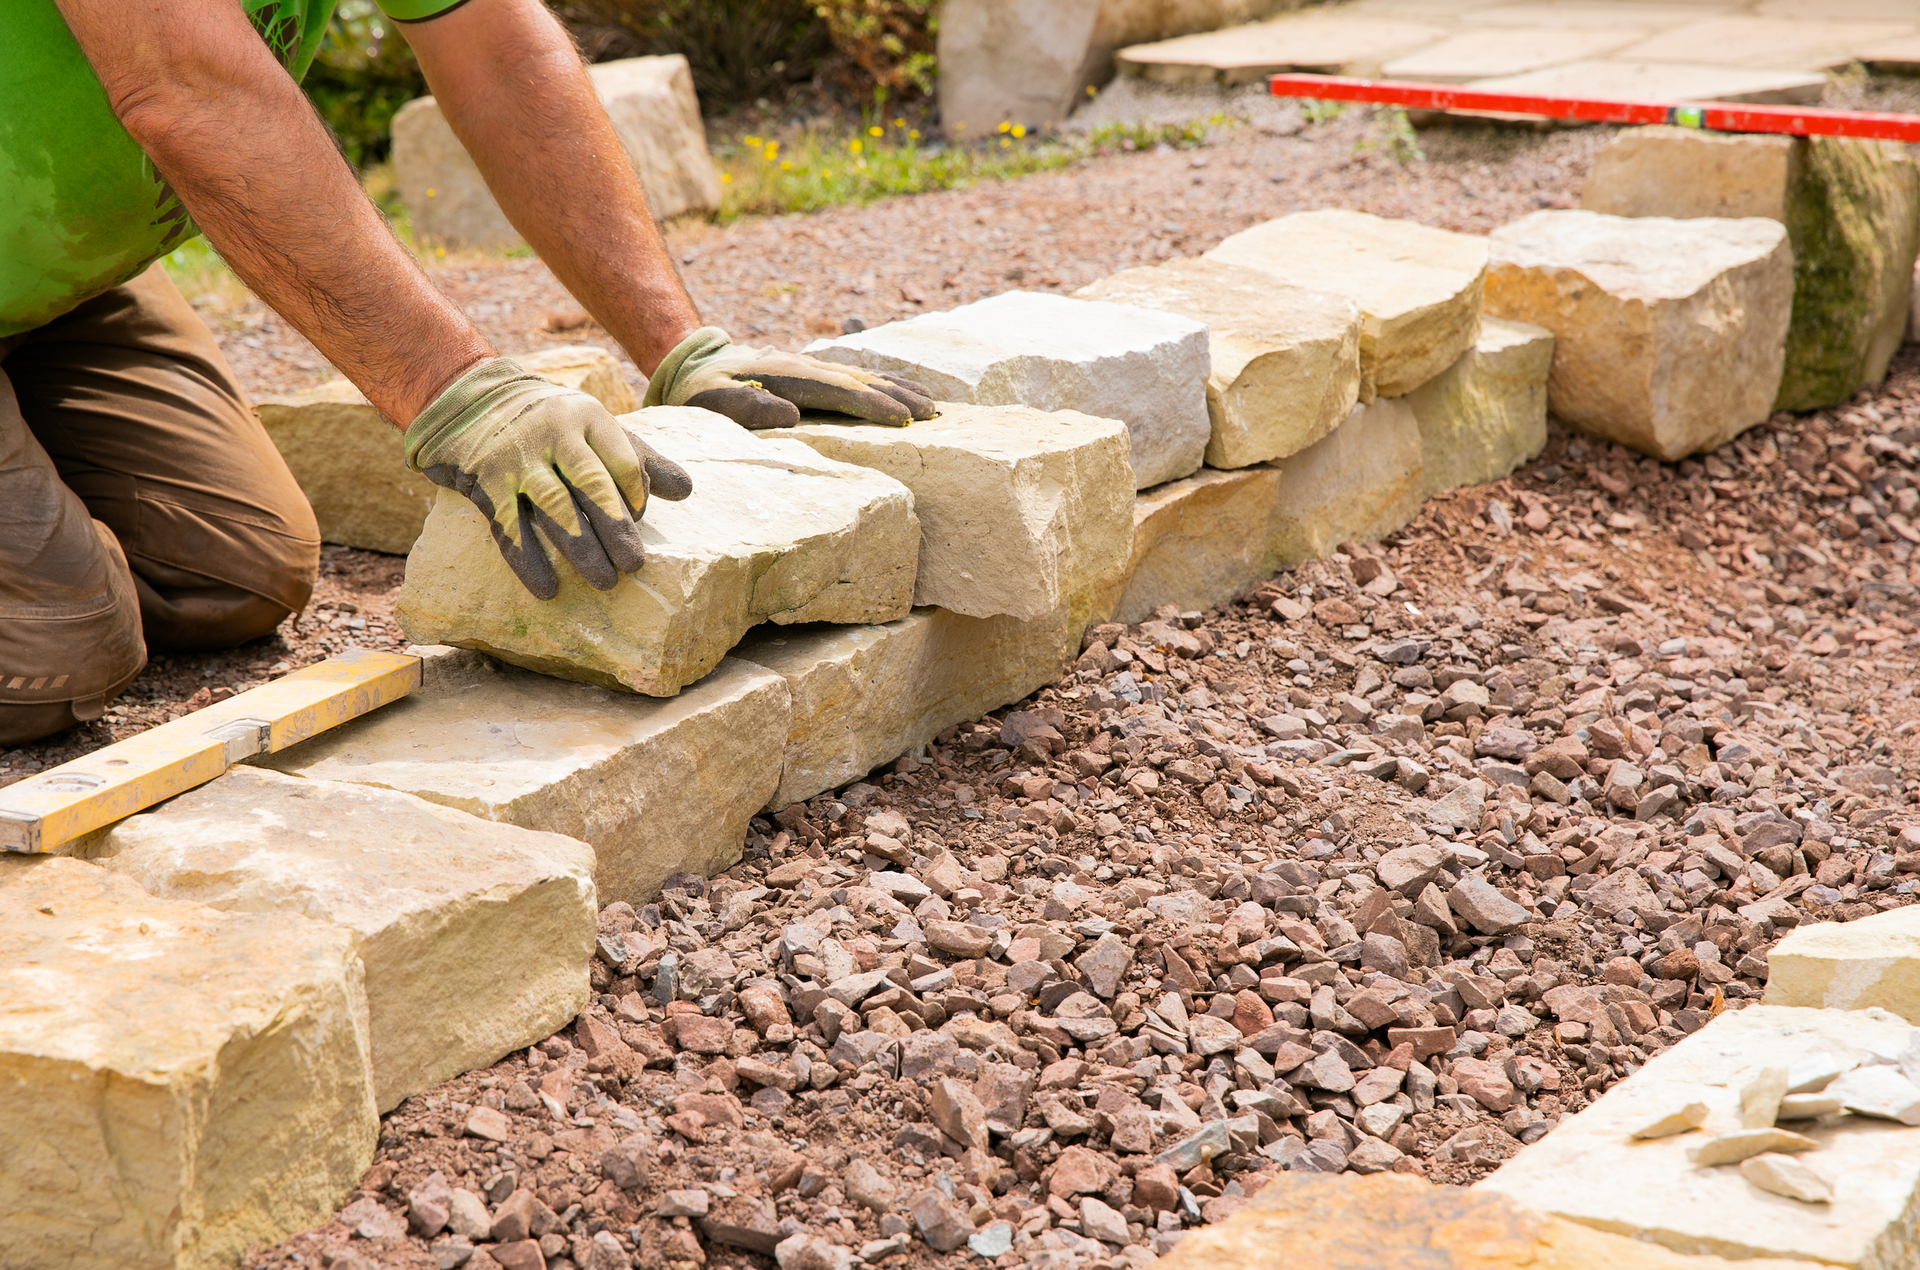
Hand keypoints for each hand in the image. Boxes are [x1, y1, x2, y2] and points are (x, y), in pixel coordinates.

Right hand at [406, 358, 691, 599]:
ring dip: (582, 549)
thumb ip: (639, 458)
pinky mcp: (485, 481)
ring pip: (556, 507)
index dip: (637, 497)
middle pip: (593, 486)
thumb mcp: (594, 426)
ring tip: (605, 581)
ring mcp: (517, 457)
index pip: (625, 462)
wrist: (469, 399)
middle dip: (617, 530)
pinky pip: (510, 527)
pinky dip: (529, 561)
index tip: (639, 520)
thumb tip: (686, 490)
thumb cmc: (550, 421)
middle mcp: (554, 433)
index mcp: (588, 418)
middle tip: (634, 567)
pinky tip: (548, 589)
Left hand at [644, 326, 935, 429]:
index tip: (903, 419)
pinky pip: (856, 379)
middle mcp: (806, 367)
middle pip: (861, 381)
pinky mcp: (814, 373)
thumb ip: (744, 406)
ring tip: (932, 406)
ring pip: (864, 377)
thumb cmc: (700, 393)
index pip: (839, 391)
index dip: (872, 405)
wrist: (694, 367)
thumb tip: (790, 413)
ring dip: (899, 390)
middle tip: (933, 415)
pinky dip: (885, 386)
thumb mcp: (709, 402)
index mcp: (786, 376)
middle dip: (899, 397)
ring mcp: (813, 367)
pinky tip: (904, 395)